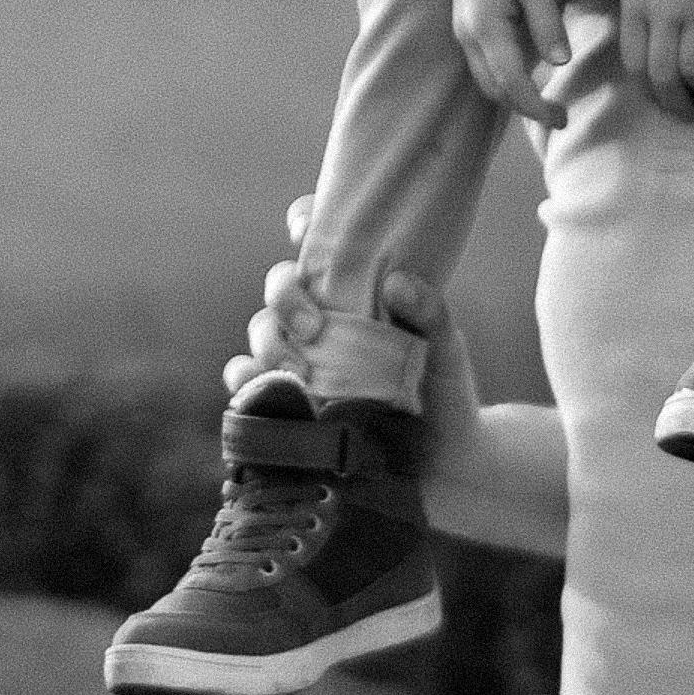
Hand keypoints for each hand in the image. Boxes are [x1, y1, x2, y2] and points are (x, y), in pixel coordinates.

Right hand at [228, 221, 482, 480]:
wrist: (444, 471)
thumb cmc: (448, 399)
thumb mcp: (447, 352)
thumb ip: (430, 315)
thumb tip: (397, 281)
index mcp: (358, 296)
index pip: (322, 245)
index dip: (303, 223)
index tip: (302, 229)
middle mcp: (324, 324)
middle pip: (280, 289)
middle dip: (285, 295)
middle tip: (314, 326)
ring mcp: (303, 364)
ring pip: (261, 333)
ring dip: (268, 342)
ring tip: (298, 369)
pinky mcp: (290, 406)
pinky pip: (249, 387)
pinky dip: (245, 383)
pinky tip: (258, 388)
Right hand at [451, 0, 568, 128]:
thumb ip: (547, 23)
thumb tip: (560, 62)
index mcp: (486, 27)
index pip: (511, 81)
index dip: (536, 105)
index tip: (561, 118)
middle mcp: (468, 37)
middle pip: (494, 89)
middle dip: (525, 109)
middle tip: (560, 116)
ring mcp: (464, 34)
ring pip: (486, 82)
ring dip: (514, 97)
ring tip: (547, 104)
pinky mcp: (467, 29)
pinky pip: (484, 68)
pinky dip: (506, 82)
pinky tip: (529, 79)